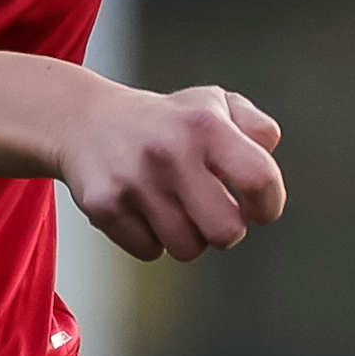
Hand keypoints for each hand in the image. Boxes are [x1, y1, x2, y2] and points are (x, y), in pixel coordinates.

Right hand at [59, 83, 284, 261]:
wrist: (86, 120)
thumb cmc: (165, 120)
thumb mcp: (212, 104)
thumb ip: (255, 125)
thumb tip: (268, 148)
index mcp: (205, 124)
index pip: (260, 179)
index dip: (269, 204)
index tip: (258, 208)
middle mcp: (170, 152)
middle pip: (226, 232)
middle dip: (226, 229)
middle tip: (213, 211)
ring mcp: (135, 181)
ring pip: (187, 248)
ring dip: (187, 235)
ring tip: (173, 204)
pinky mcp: (105, 206)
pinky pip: (150, 251)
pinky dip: (151, 238)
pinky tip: (142, 208)